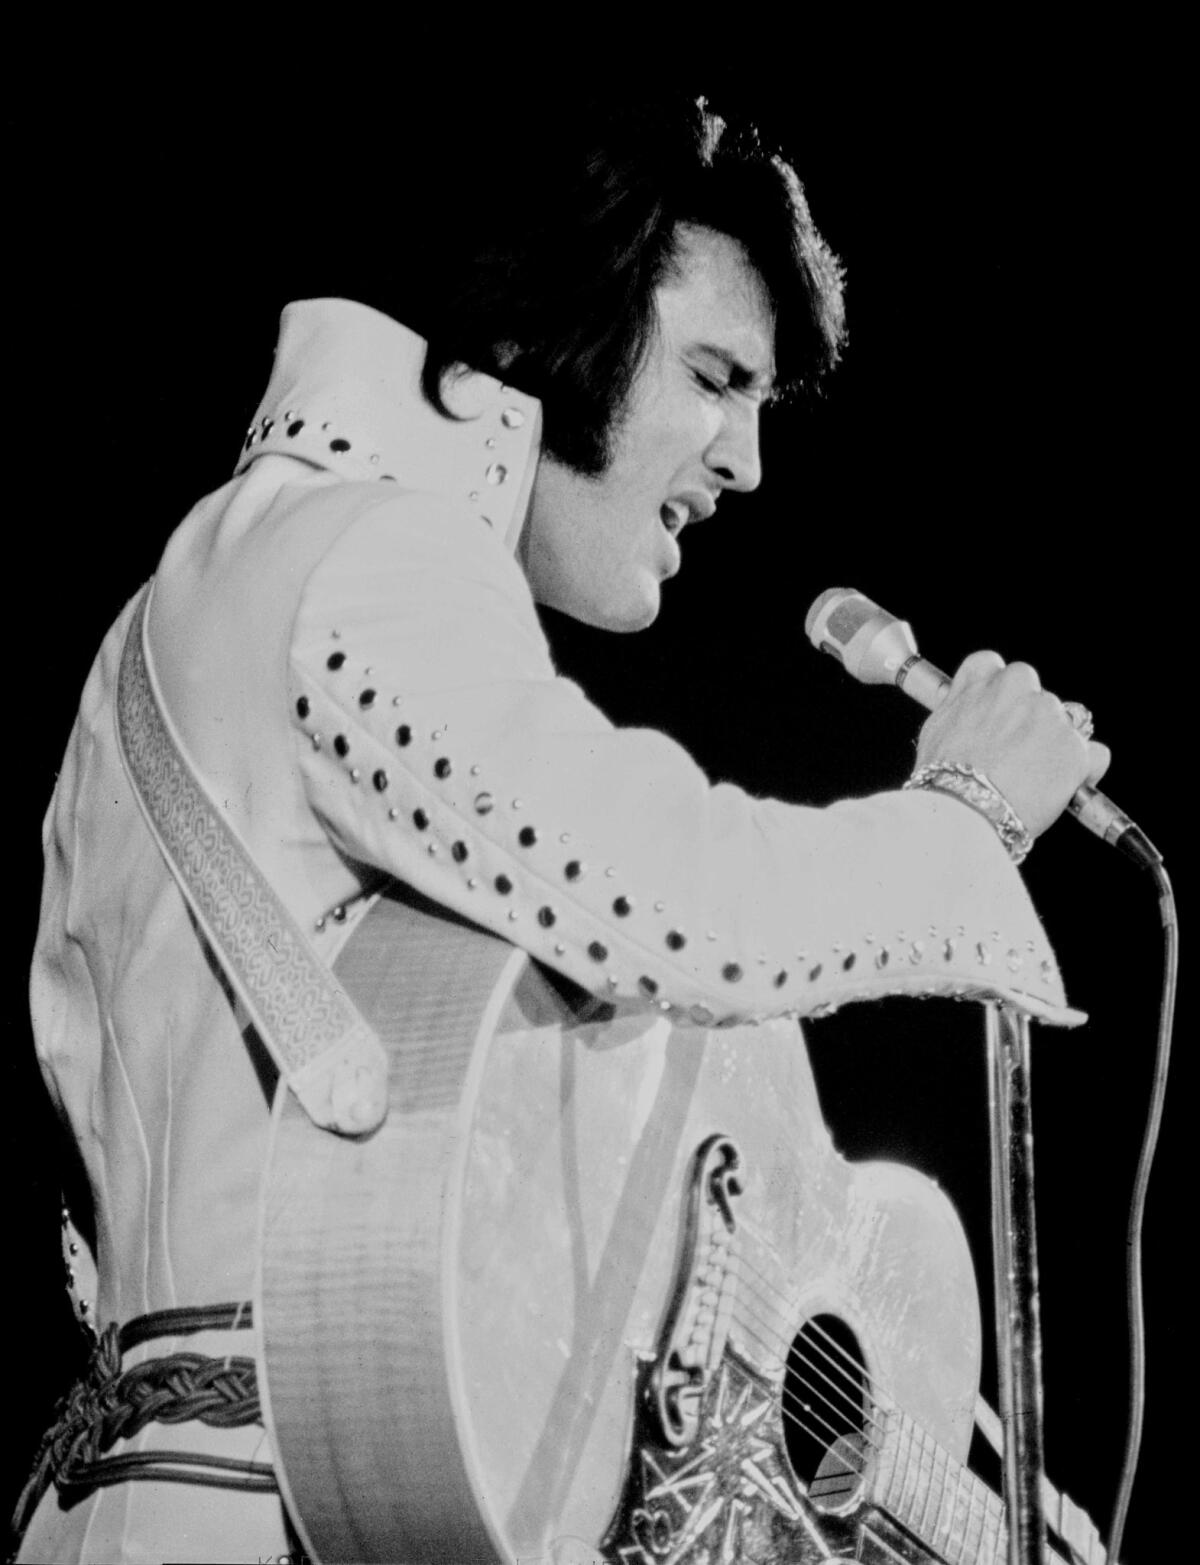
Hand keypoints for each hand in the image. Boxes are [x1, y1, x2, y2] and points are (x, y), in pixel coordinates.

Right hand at [915, 651, 1111, 838]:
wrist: (963, 810)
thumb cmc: (942, 778)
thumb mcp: (935, 730)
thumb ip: (960, 707)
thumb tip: (972, 708)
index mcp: (982, 680)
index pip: (995, 666)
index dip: (999, 693)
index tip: (998, 713)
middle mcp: (1018, 688)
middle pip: (1035, 692)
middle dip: (1031, 718)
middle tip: (1016, 753)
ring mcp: (1050, 716)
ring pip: (1064, 724)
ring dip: (1054, 746)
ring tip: (1030, 780)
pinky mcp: (1075, 747)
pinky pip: (1093, 755)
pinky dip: (1083, 770)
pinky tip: (1061, 788)